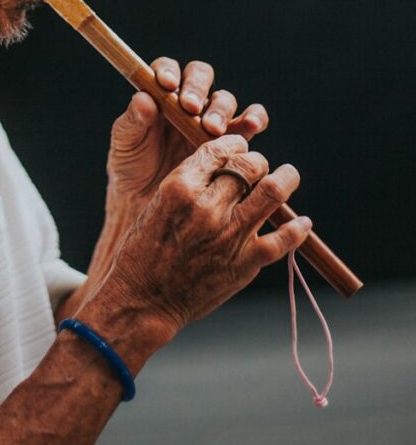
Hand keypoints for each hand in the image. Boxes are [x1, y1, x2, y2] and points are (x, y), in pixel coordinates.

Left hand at [107, 58, 268, 208]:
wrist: (150, 204)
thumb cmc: (132, 169)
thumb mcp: (124, 146)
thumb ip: (132, 122)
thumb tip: (143, 98)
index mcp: (159, 95)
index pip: (167, 69)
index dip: (169, 71)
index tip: (167, 85)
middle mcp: (188, 102)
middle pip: (200, 77)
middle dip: (197, 89)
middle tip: (191, 109)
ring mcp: (212, 119)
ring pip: (224, 99)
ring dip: (221, 109)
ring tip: (212, 130)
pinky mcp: (233, 139)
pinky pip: (251, 120)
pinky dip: (254, 118)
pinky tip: (251, 125)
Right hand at [108, 134, 311, 333]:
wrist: (142, 300)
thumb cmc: (143, 251)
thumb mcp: (158, 204)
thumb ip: (191, 183)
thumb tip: (226, 167)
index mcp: (180, 187)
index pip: (220, 148)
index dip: (234, 144)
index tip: (239, 148)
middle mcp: (208, 206)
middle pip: (249, 164)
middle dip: (257, 161)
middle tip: (258, 168)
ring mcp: (229, 234)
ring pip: (273, 191)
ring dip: (286, 178)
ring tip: (288, 177)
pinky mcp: (245, 263)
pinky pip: (283, 239)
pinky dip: (297, 228)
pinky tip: (301, 223)